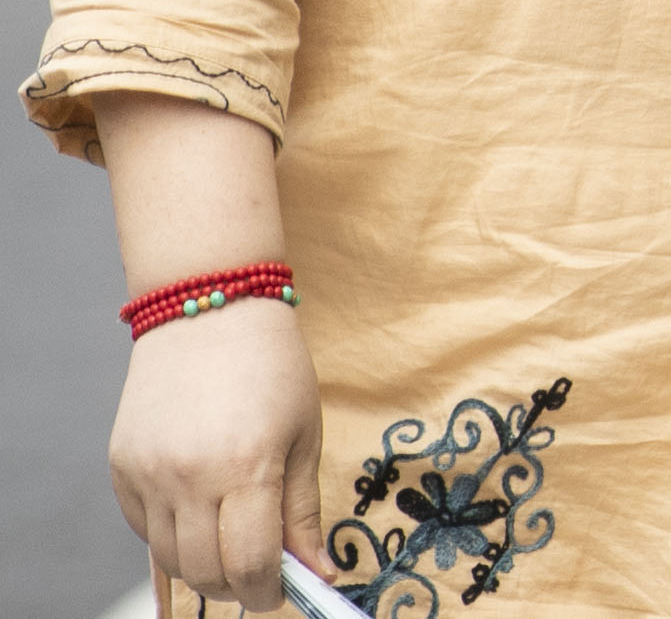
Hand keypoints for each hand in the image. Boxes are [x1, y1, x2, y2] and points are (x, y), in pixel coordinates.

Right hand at [110, 297, 323, 611]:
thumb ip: (303, 512)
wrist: (209, 310)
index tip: (285, 593)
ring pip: (171, 560)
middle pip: (206, 572)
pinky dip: (173, 536)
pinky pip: (144, 529)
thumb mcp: (304, 436)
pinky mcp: (121, 469)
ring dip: (204, 567)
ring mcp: (148, 475)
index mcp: (246, 466)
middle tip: (262, 576)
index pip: (252, 562)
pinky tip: (200, 509)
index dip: (271, 591)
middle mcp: (189, 477)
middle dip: (238, 587)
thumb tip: (319, 572)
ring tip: (233, 543)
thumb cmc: (272, 368)